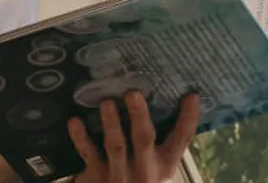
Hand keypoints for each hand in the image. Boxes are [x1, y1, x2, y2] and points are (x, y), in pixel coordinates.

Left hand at [72, 91, 199, 182]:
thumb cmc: (137, 176)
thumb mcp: (156, 164)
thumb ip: (163, 140)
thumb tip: (177, 98)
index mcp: (163, 164)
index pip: (181, 140)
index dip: (188, 119)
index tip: (191, 96)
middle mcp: (144, 169)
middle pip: (144, 140)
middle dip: (139, 116)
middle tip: (132, 93)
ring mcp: (119, 174)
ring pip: (116, 146)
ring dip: (111, 123)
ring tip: (106, 103)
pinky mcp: (96, 176)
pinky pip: (88, 154)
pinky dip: (80, 138)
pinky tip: (75, 121)